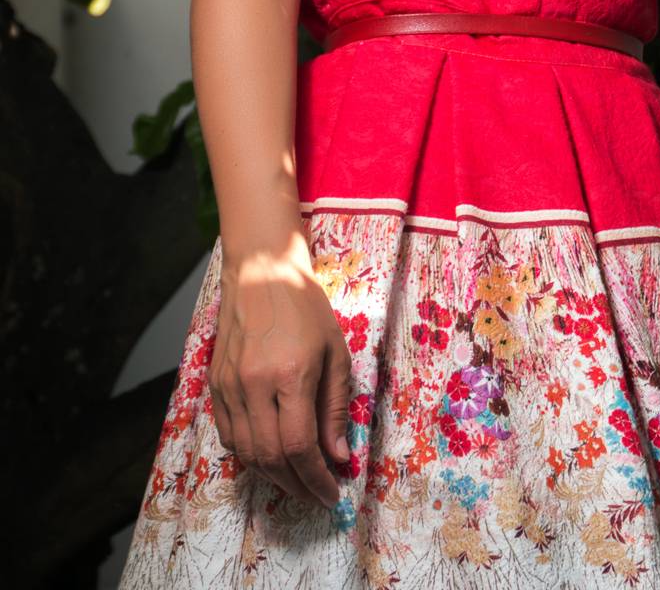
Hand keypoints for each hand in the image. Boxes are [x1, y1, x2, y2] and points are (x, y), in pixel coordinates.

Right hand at [209, 240, 352, 508]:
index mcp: (290, 374)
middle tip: (316, 494)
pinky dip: (249, 455)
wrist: (261, 271)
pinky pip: (228, 435)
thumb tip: (337, 456)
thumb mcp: (336, 351)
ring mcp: (229, 386)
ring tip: (296, 480)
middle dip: (296, 486)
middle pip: (270, 457)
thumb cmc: (305, 306)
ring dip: (272, 476)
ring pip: (246, 452)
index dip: (316, 479)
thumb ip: (335, 406)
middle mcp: (254, 385)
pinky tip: (269, 456)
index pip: (299, 446)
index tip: (332, 494)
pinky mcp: (215, 384)